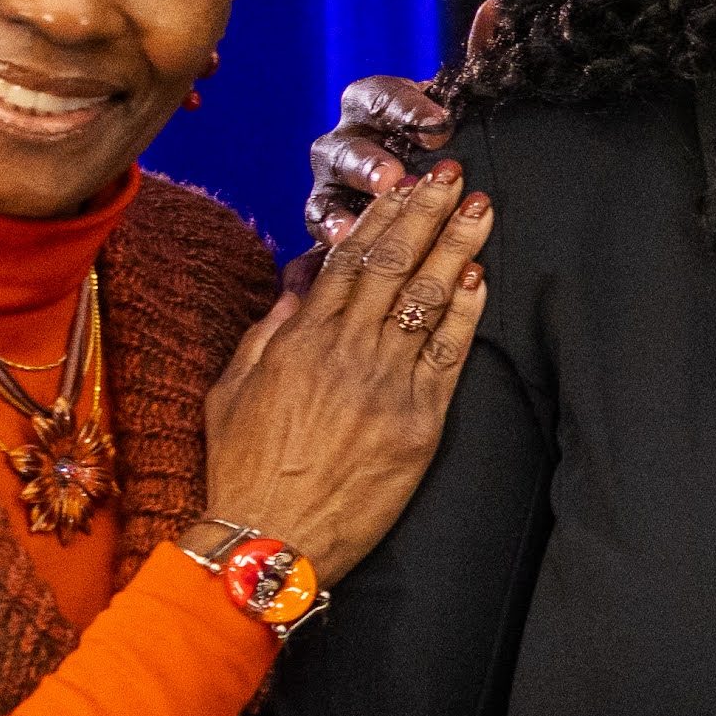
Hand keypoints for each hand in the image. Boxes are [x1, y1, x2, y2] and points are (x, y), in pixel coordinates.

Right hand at [195, 159, 489, 584]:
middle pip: (394, 265)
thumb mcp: (234, 388)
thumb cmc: (245, 469)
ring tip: (482, 210)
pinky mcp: (418, 423)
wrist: (270, 539)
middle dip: (427, 214)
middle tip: (455, 176)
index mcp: (300, 339)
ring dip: (458, 248)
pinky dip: (465, 311)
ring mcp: (385, 385)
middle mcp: (346, 352)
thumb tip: (302, 280)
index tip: (406, 183)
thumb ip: (271, 328)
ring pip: (427, 299)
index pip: (350, 260)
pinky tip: (479, 277)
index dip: (382, 216)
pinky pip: (449, 354)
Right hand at [301, 0, 496, 251]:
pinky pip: (318, 218)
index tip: (442, 125)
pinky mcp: (327, 215)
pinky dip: (328, 226)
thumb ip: (476, 62)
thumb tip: (495, 6)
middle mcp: (350, 137)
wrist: (427, 201)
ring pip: (330, 179)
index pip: (382, 95)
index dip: (407, 108)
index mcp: (379, 106)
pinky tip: (345, 238)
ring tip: (374, 213)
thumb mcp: (464, 109)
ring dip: (352, 194)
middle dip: (371, 158)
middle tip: (398, 175)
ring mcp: (333, 177)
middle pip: (349, 140)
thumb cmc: (443, 146)